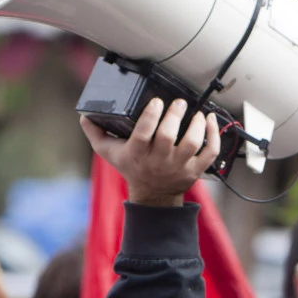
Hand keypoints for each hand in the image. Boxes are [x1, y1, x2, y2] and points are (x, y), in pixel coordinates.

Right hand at [80, 98, 220, 206]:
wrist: (152, 196)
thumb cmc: (131, 168)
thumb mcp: (108, 152)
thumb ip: (95, 133)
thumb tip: (84, 115)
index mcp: (136, 154)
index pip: (143, 134)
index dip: (151, 116)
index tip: (157, 101)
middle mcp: (158, 161)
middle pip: (168, 136)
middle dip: (175, 115)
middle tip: (178, 103)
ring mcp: (178, 166)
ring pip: (192, 143)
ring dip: (197, 125)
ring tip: (196, 113)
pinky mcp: (195, 170)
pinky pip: (210, 153)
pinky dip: (214, 135)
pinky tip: (211, 120)